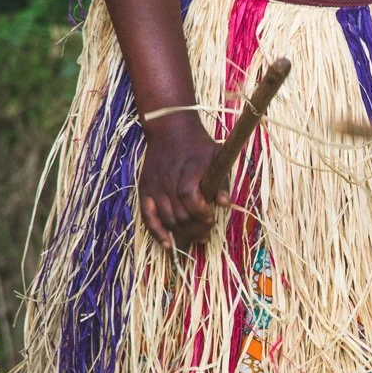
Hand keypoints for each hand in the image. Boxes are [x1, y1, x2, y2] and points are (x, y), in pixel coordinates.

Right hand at [138, 113, 228, 247]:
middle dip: (196, 228)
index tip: (211, 217)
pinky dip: (157, 233)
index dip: (201, 213)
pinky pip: (148, 217)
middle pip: (179, 214)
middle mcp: (168, 179)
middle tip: (206, 232)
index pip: (190, 198)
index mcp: (187, 169)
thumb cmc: (197, 144)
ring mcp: (155, 186)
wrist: (169, 128)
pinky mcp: (145, 190)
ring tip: (195, 237)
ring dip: (182, 233)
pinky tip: (167, 244)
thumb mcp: (216, 155)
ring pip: (167, 219)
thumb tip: (225, 204)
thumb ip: (221, 181)